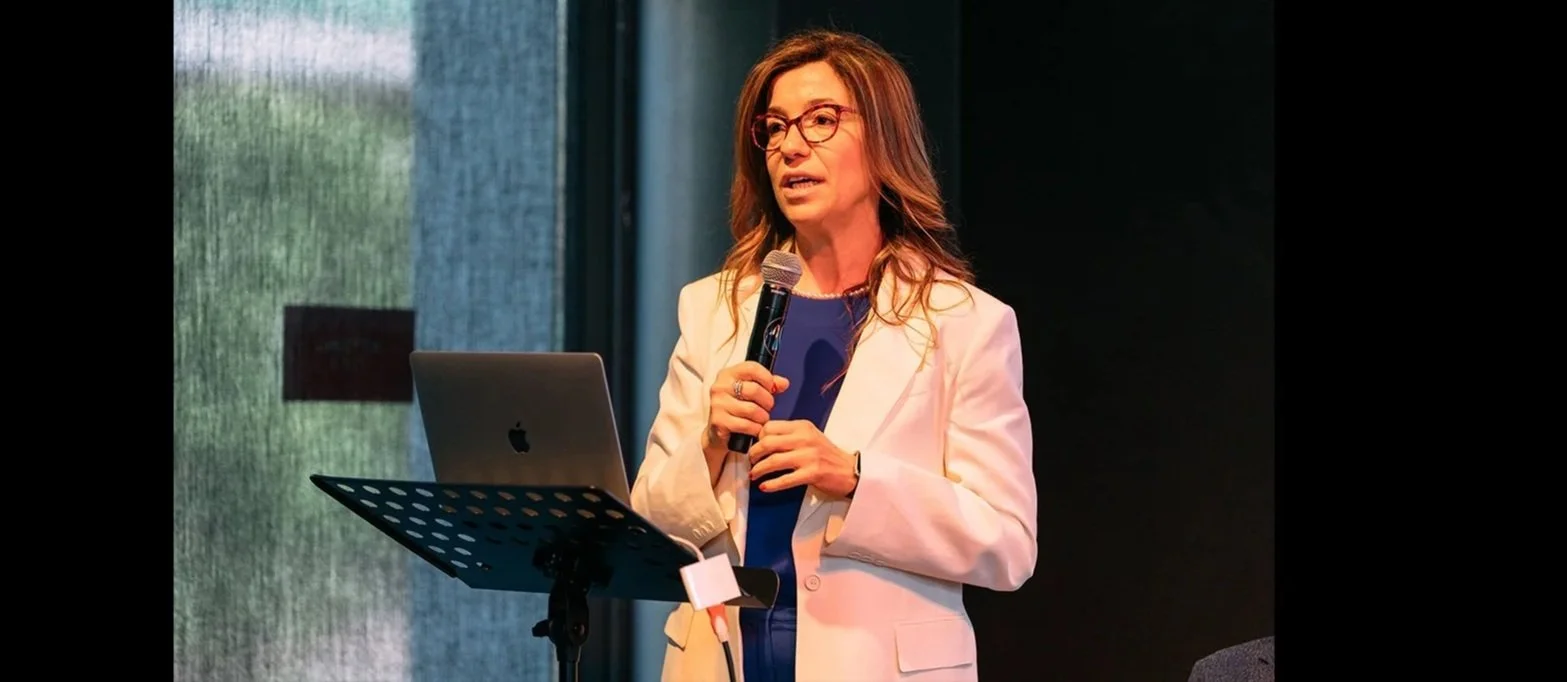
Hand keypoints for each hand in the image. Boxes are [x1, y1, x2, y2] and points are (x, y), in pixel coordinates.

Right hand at [702, 362, 791, 479]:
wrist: (718, 429)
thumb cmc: (738, 406)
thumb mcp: (752, 391)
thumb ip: (769, 383)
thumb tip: (784, 383)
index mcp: (728, 374)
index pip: (752, 368)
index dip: (767, 378)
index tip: (771, 388)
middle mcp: (720, 386)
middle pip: (754, 390)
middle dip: (768, 401)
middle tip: (768, 407)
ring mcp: (718, 404)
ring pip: (752, 409)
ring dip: (763, 417)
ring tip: (762, 419)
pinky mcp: (719, 421)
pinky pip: (746, 425)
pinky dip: (756, 428)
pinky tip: (755, 428)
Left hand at [747, 419, 858, 497]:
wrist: (849, 470)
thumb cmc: (827, 455)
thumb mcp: (810, 437)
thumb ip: (790, 436)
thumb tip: (762, 441)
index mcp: (802, 426)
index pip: (770, 427)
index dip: (757, 437)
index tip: (754, 446)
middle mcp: (805, 438)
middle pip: (768, 442)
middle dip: (754, 454)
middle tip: (751, 461)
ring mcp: (809, 456)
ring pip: (774, 461)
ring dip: (759, 469)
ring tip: (754, 475)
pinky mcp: (812, 473)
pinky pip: (785, 479)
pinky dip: (771, 484)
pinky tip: (764, 486)